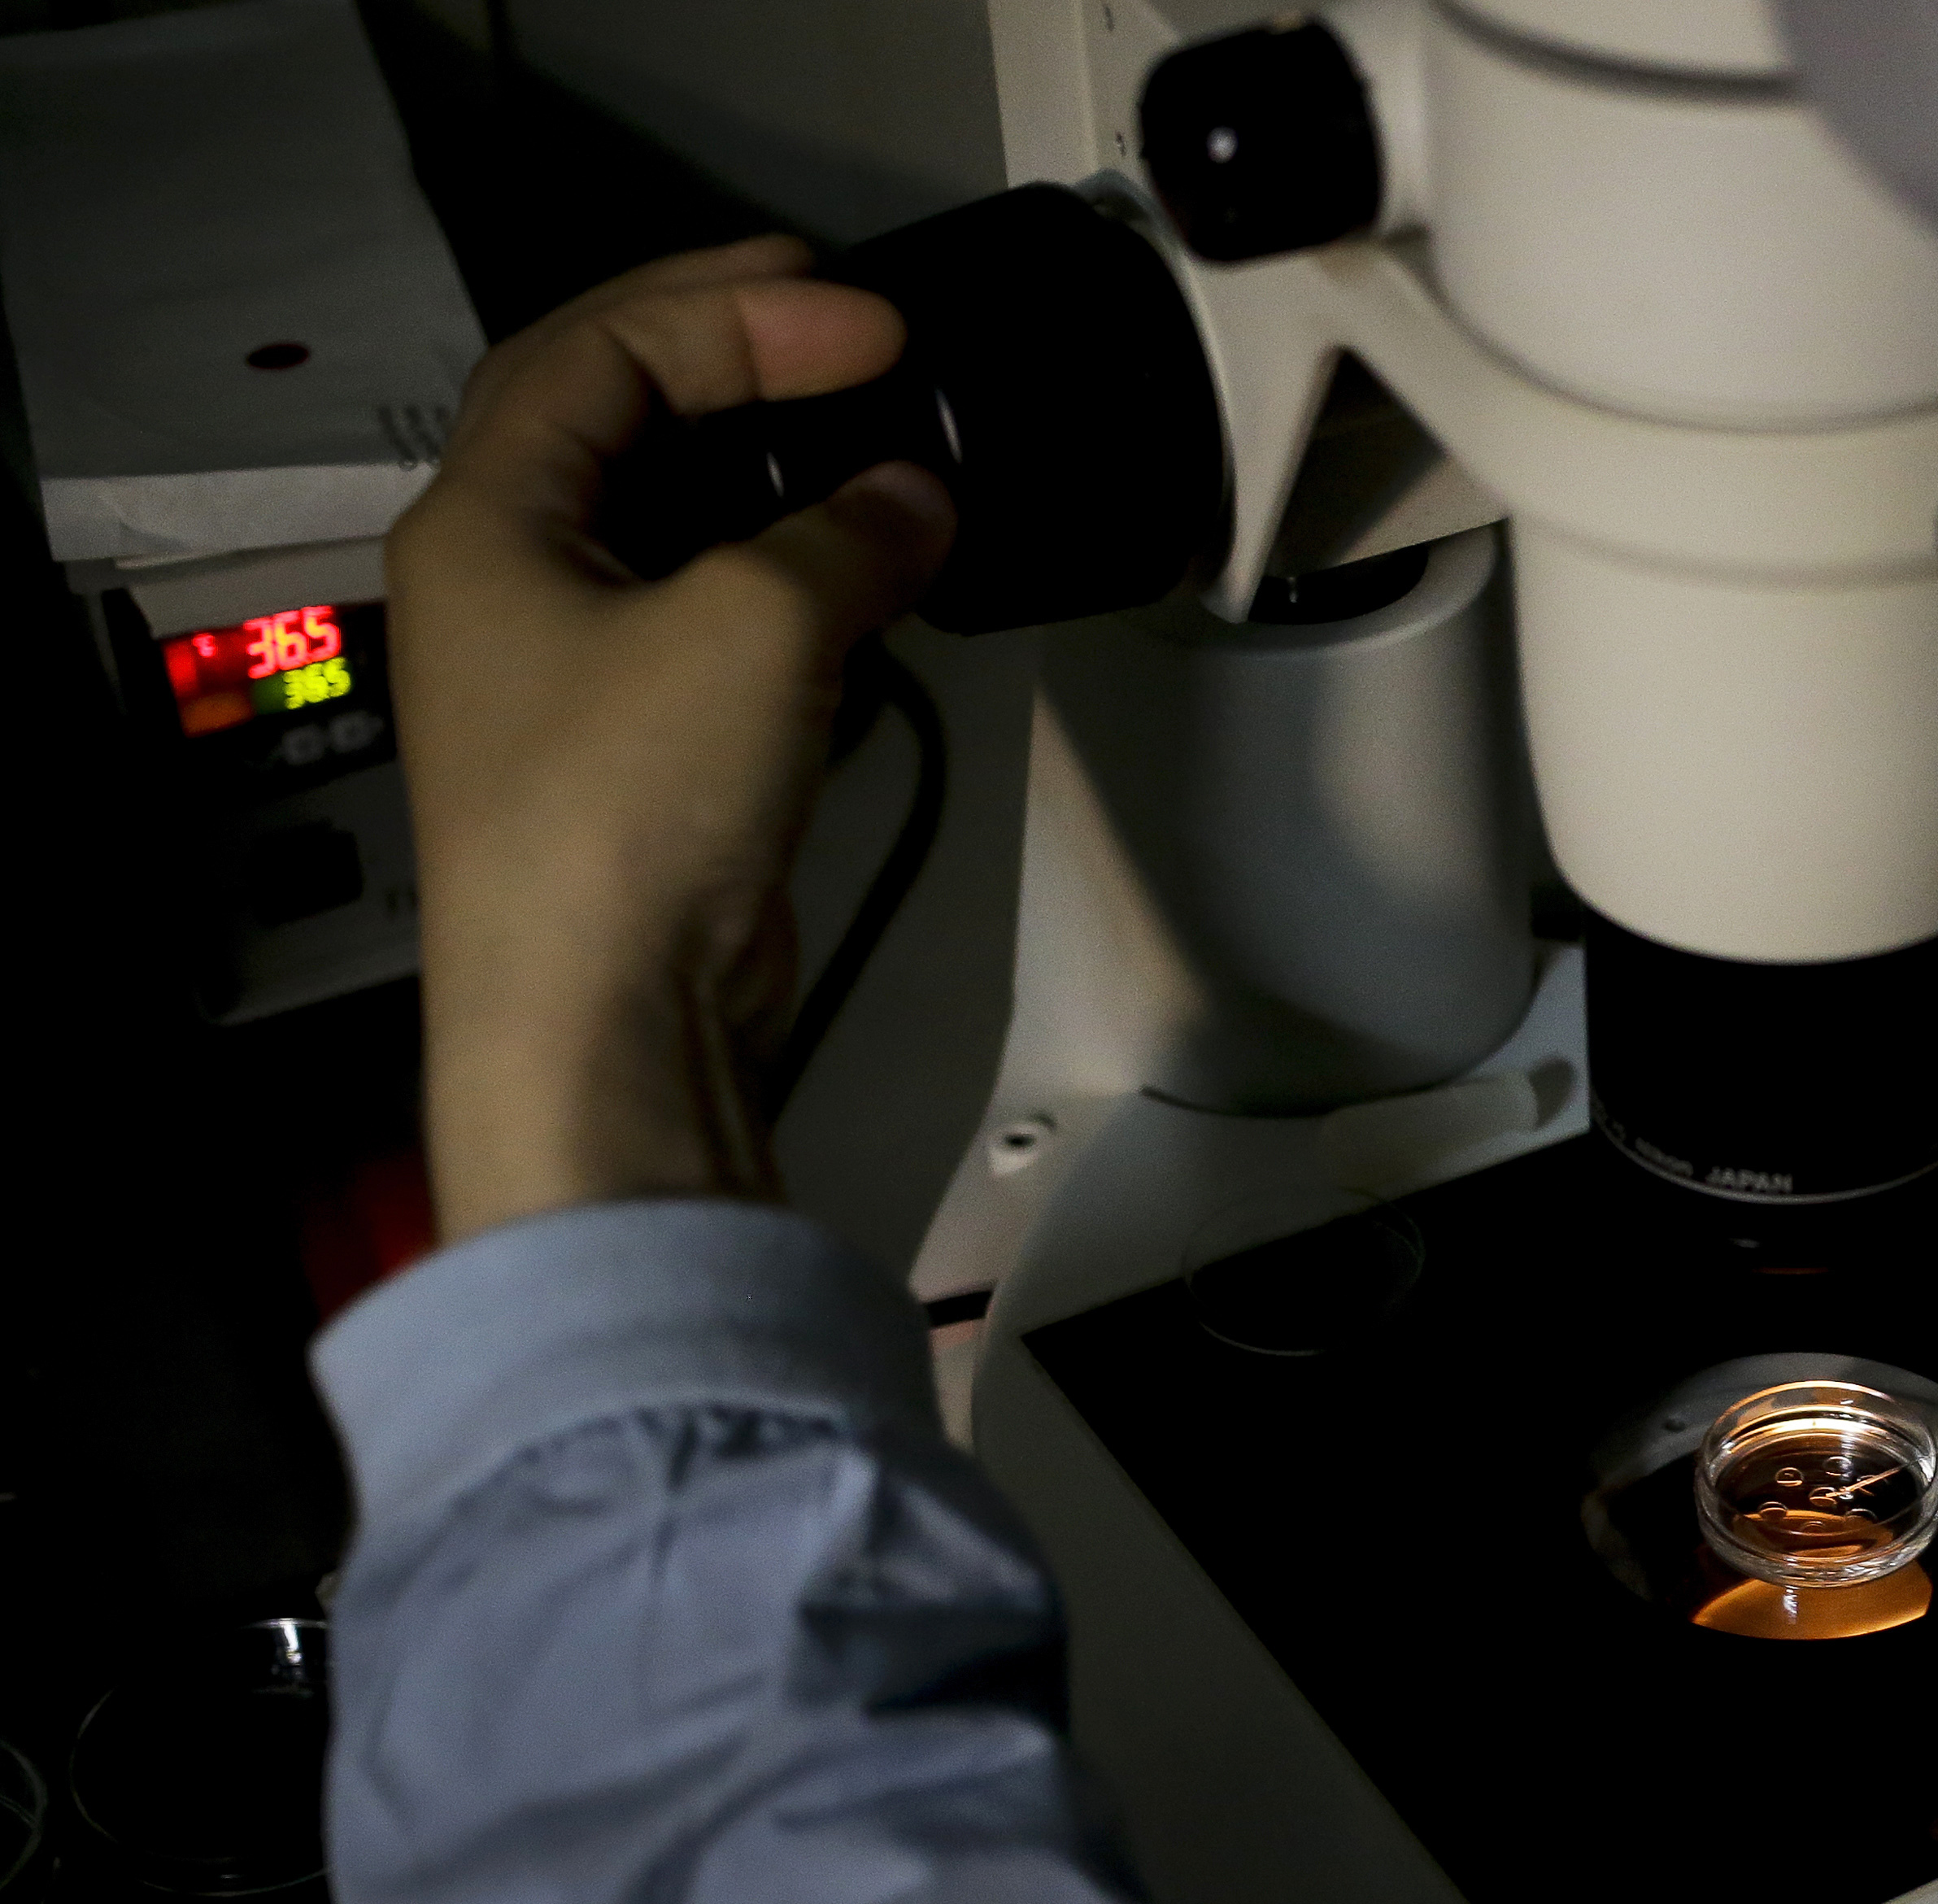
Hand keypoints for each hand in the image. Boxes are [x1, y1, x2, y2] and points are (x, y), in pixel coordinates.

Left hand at [388, 236, 954, 1243]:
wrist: (605, 1020)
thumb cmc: (637, 799)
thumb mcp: (758, 626)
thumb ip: (848, 535)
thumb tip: (918, 497)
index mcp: (484, 517)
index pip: (603, 350)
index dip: (740, 314)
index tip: (874, 322)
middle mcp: (503, 576)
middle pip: (608, 412)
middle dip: (728, 352)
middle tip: (846, 322)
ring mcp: (562, 667)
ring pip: (662, 515)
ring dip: (766, 464)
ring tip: (867, 431)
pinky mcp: (631, 747)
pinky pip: (705, 611)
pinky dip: (783, 566)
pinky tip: (859, 562)